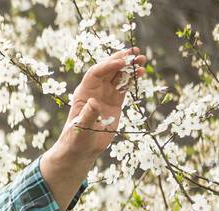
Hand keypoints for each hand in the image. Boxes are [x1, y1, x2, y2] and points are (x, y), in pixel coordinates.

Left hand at [51, 47, 147, 163]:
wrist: (81, 150)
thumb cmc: (76, 139)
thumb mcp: (81, 129)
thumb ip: (88, 115)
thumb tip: (94, 102)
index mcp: (84, 93)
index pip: (96, 73)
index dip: (108, 65)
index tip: (122, 62)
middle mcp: (94, 91)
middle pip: (108, 70)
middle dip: (121, 59)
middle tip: (135, 52)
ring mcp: (105, 95)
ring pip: (118, 76)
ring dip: (129, 67)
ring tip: (142, 60)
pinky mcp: (114, 102)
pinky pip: (124, 86)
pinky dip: (132, 79)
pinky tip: (141, 73)